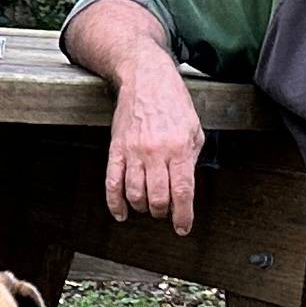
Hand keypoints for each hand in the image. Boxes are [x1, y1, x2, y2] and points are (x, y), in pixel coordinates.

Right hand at [103, 66, 204, 233]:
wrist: (145, 78)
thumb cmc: (173, 103)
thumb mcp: (193, 129)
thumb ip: (191, 159)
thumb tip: (185, 189)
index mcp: (179, 148)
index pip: (182, 192)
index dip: (183, 215)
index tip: (183, 228)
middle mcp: (156, 152)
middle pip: (158, 198)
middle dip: (163, 212)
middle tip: (166, 212)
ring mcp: (133, 152)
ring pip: (135, 194)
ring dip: (143, 207)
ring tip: (148, 205)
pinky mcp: (116, 149)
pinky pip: (112, 183)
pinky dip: (115, 203)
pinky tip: (122, 214)